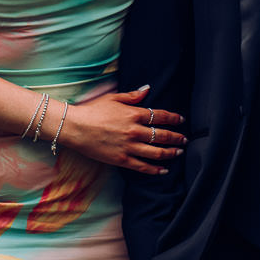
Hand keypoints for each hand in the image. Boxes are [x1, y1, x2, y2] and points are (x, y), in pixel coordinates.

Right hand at [60, 86, 184, 174]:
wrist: (74, 127)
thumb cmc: (91, 110)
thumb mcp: (113, 99)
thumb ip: (132, 96)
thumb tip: (147, 89)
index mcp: (134, 114)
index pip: (161, 116)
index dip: (174, 118)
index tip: (181, 120)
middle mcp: (134, 131)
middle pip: (163, 135)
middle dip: (176, 137)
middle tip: (184, 139)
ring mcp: (129, 146)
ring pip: (156, 152)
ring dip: (170, 152)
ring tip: (178, 152)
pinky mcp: (121, 159)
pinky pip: (143, 166)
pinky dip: (155, 169)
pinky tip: (163, 170)